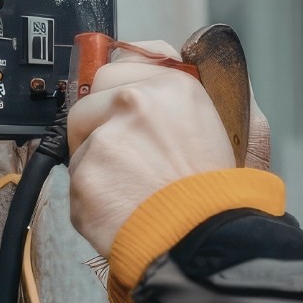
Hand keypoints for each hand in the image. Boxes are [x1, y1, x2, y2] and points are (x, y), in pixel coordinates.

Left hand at [67, 39, 238, 254]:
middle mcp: (137, 102)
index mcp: (175, 87)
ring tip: (131, 190)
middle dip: (96, 122)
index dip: (116, 89)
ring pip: (81, 144)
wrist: (203, 237)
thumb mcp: (226, 128)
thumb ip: (190, 100)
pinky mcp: (84, 173)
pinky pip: (77, 181)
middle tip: (121, 153)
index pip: (121, 65)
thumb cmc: (217, 193)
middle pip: (90, 98)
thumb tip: (171, 70)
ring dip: (97, 164)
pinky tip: (121, 209)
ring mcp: (107, 137)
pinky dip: (93, 197)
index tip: (115, 104)